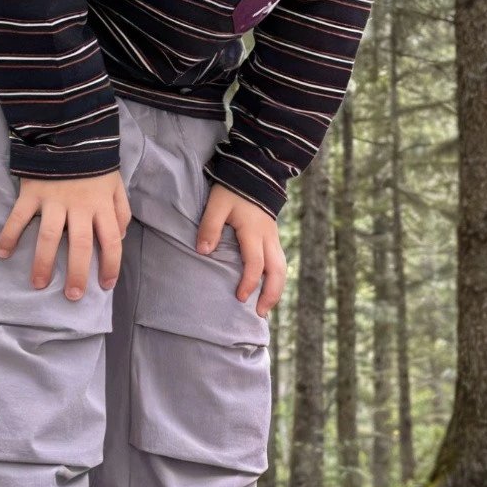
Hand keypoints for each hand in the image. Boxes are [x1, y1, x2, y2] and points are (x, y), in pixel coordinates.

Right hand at [0, 171, 130, 299]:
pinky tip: (2, 253)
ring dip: (42, 262)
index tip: (106, 285)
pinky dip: (9, 235)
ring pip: (48, 236)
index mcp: (102, 204)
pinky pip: (18, 217)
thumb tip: (120, 236)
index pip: (111, 240)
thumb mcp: (116, 183)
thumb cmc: (94, 163)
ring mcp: (54, 199)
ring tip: (38, 284)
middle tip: (72, 296)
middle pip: (80, 245)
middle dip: (77, 273)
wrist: (70, 132)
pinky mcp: (32, 192)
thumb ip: (121, 210)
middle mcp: (80, 205)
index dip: (111, 265)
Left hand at [197, 184, 286, 315]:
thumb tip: (204, 251)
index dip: (249, 282)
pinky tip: (267, 290)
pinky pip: (279, 263)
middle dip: (271, 294)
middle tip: (260, 313)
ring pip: (282, 268)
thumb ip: (210, 226)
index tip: (240, 297)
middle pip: (278, 271)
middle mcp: (268, 237)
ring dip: (276, 289)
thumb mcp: (217, 203)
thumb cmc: (232, 189)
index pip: (256, 263)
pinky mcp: (273, 238)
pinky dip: (276, 279)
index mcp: (254, 231)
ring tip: (265, 307)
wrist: (254, 173)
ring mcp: (273, 238)